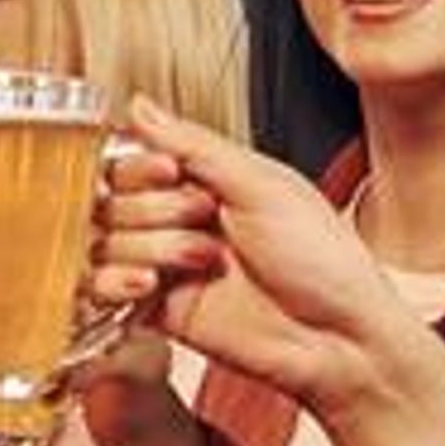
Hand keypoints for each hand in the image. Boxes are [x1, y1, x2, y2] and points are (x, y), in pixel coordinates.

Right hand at [90, 101, 430, 424]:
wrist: (340, 339)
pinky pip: (104, 289)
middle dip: (153, 210)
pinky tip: (148, 284)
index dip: (139, 166)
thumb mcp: (263, 184)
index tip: (168, 174)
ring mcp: (168, 265)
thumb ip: (194, 145)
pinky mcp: (159, 309)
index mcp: (208, 181)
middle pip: (113, 199)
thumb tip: (140, 105)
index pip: (134, 158)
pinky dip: (114, 283)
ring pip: (105, 242)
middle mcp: (181, 220)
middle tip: (202, 222)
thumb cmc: (324, 261)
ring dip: (148, 248)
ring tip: (201, 262)